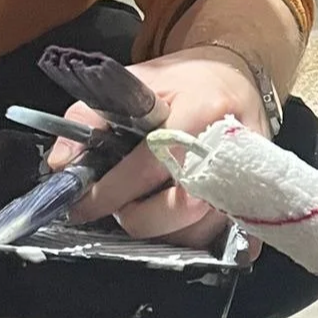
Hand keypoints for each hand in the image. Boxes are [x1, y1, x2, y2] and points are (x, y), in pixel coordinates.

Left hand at [49, 47, 265, 249]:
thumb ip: (90, 117)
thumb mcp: (136, 82)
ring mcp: (249, 176)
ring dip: (163, 233)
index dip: (111, 191)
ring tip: (145, 211)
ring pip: (201, 230)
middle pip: (181, 207)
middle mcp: (231, 146)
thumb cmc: (186, 82)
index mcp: (202, 109)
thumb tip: (61, 165)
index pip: (151, 164)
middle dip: (137, 217)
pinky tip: (177, 226)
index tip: (83, 204)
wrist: (237, 76)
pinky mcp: (256, 197)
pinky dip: (197, 242)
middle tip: (119, 207)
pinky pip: (226, 240)